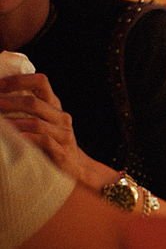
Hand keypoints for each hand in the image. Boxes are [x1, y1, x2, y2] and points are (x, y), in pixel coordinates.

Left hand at [0, 73, 115, 188]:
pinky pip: (44, 142)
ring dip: (11, 123)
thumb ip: (26, 106)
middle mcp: (61, 117)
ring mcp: (63, 134)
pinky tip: (14, 139)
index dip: (17, 80)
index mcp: (54, 105)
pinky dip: (26, 139)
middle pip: (34, 103)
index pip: (40, 81)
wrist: (75, 168)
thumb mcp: (41, 120)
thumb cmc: (49, 142)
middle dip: (7, 102)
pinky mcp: (62, 152)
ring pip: (36, 123)